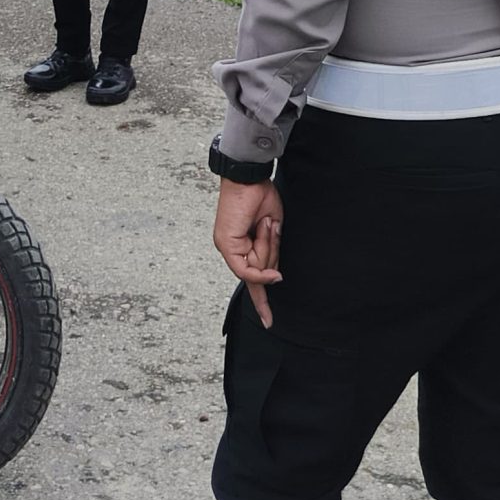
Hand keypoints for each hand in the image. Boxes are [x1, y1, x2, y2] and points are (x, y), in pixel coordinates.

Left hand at [212, 178, 284, 329]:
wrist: (249, 178)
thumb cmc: (261, 197)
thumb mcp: (273, 230)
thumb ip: (271, 253)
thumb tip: (274, 275)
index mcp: (243, 245)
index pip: (251, 279)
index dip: (261, 302)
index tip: (268, 321)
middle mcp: (232, 249)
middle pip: (260, 271)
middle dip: (271, 251)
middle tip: (269, 224)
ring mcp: (227, 248)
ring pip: (256, 269)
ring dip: (268, 246)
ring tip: (265, 222)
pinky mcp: (226, 245)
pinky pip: (247, 270)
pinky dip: (261, 269)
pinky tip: (271, 263)